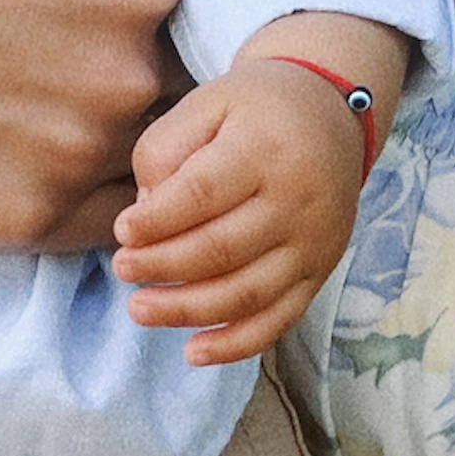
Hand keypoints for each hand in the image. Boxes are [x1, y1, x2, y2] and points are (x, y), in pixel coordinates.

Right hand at [0, 0, 195, 250]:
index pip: (209, 4)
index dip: (163, 1)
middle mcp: (127, 77)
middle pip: (181, 85)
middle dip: (138, 67)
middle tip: (53, 43)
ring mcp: (76, 157)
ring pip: (141, 155)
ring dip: (108, 133)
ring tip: (24, 91)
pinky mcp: (25, 221)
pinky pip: (95, 218)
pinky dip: (70, 187)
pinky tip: (10, 141)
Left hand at [113, 17, 403, 364]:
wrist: (333, 115)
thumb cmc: (255, 109)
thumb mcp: (207, 102)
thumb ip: (166, 149)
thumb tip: (146, 216)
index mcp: (266, 149)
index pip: (203, 195)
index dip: (157, 221)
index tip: (123, 231)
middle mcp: (298, 200)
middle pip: (222, 250)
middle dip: (162, 267)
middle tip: (121, 269)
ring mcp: (313, 242)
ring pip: (247, 293)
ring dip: (187, 311)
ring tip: (139, 309)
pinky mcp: (320, 272)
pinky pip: (280, 320)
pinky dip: (237, 344)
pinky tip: (194, 352)